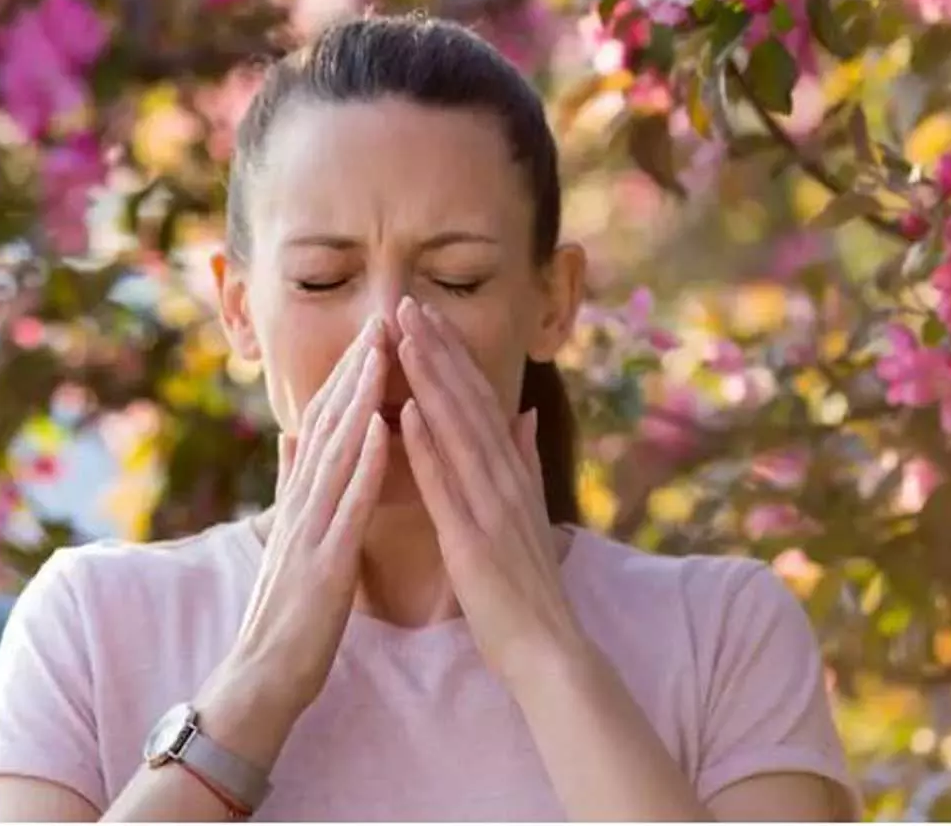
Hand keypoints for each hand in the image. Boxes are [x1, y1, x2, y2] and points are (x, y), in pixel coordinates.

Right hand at [196, 315, 389, 767]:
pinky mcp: (323, 563)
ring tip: (381, 351)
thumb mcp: (291, 535)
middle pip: (330, 425)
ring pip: (337, 452)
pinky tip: (382, 427)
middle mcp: (302, 504)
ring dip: (359, 399)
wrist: (261, 678)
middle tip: (381, 316)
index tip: (375, 330)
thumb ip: (292, 484)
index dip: (350, 375)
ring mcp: (310, 530)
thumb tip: (291, 433)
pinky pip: (347, 505)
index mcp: (303, 498)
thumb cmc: (287, 611)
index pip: (328, 424)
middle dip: (356, 369)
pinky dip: (364, 463)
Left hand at [394, 296, 590, 685]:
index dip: (451, 355)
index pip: (478, 401)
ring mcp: (491, 507)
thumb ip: (524, 460)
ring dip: (429, 380)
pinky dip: (426, 446)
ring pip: (456, 430)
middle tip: (406, 302)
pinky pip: (446, 486)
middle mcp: (505, 479)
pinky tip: (405, 412)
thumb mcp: (528, 511)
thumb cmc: (527, 586)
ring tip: (404, 335)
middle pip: (467, 402)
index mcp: (511, 472)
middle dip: (436, 350)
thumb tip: (522, 414)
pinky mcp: (472, 539)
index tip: (426, 314)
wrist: (546, 647)